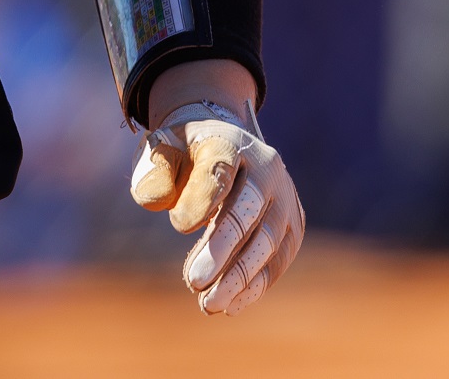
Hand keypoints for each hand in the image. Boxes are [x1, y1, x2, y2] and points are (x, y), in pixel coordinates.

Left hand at [130, 99, 302, 315]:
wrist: (229, 147)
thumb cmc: (188, 152)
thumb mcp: (165, 151)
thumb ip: (154, 173)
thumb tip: (154, 201)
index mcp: (230, 142)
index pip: (219, 171)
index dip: (200, 200)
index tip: (177, 224)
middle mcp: (267, 168)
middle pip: (248, 211)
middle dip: (221, 250)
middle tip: (193, 281)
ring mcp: (286, 198)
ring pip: (268, 242)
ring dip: (239, 277)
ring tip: (208, 303)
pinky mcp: (294, 226)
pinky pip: (279, 259)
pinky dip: (256, 285)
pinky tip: (231, 304)